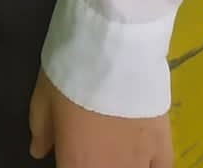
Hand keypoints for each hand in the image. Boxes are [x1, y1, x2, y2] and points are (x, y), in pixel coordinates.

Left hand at [29, 73, 173, 166]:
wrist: (114, 47)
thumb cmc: (73, 72)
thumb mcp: (43, 96)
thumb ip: (41, 130)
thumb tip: (39, 149)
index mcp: (77, 164)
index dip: (69, 162)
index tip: (69, 152)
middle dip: (95, 163)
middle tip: (91, 146)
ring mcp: (140, 162)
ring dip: (121, 164)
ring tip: (114, 148)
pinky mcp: (164, 146)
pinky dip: (150, 165)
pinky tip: (143, 155)